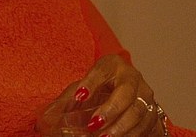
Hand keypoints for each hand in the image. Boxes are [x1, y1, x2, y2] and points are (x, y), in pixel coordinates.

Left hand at [42, 54, 163, 135]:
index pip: (102, 69)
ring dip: (121, 127)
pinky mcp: (152, 112)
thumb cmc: (101, 90)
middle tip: (94, 123)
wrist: (125, 94)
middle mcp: (131, 77)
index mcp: (112, 65)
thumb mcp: (82, 90)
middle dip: (111, 109)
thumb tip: (43, 120)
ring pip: (138, 111)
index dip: (91, 82)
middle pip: (126, 92)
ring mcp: (145, 95)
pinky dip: (130, 135)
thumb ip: (66, 103)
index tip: (79, 95)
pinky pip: (145, 125)